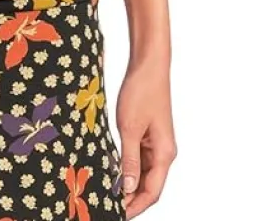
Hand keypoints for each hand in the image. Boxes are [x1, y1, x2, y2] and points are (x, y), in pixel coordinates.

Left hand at [115, 57, 176, 216]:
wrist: (148, 66)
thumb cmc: (141, 92)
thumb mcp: (129, 127)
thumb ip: (128, 159)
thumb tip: (127, 189)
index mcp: (164, 154)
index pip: (152, 192)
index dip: (135, 207)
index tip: (117, 214)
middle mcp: (164, 153)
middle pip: (149, 186)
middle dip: (131, 199)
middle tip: (108, 206)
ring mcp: (157, 144)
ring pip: (143, 174)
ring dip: (128, 185)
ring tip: (107, 193)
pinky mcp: (149, 136)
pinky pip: (139, 159)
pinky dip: (127, 169)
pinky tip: (113, 173)